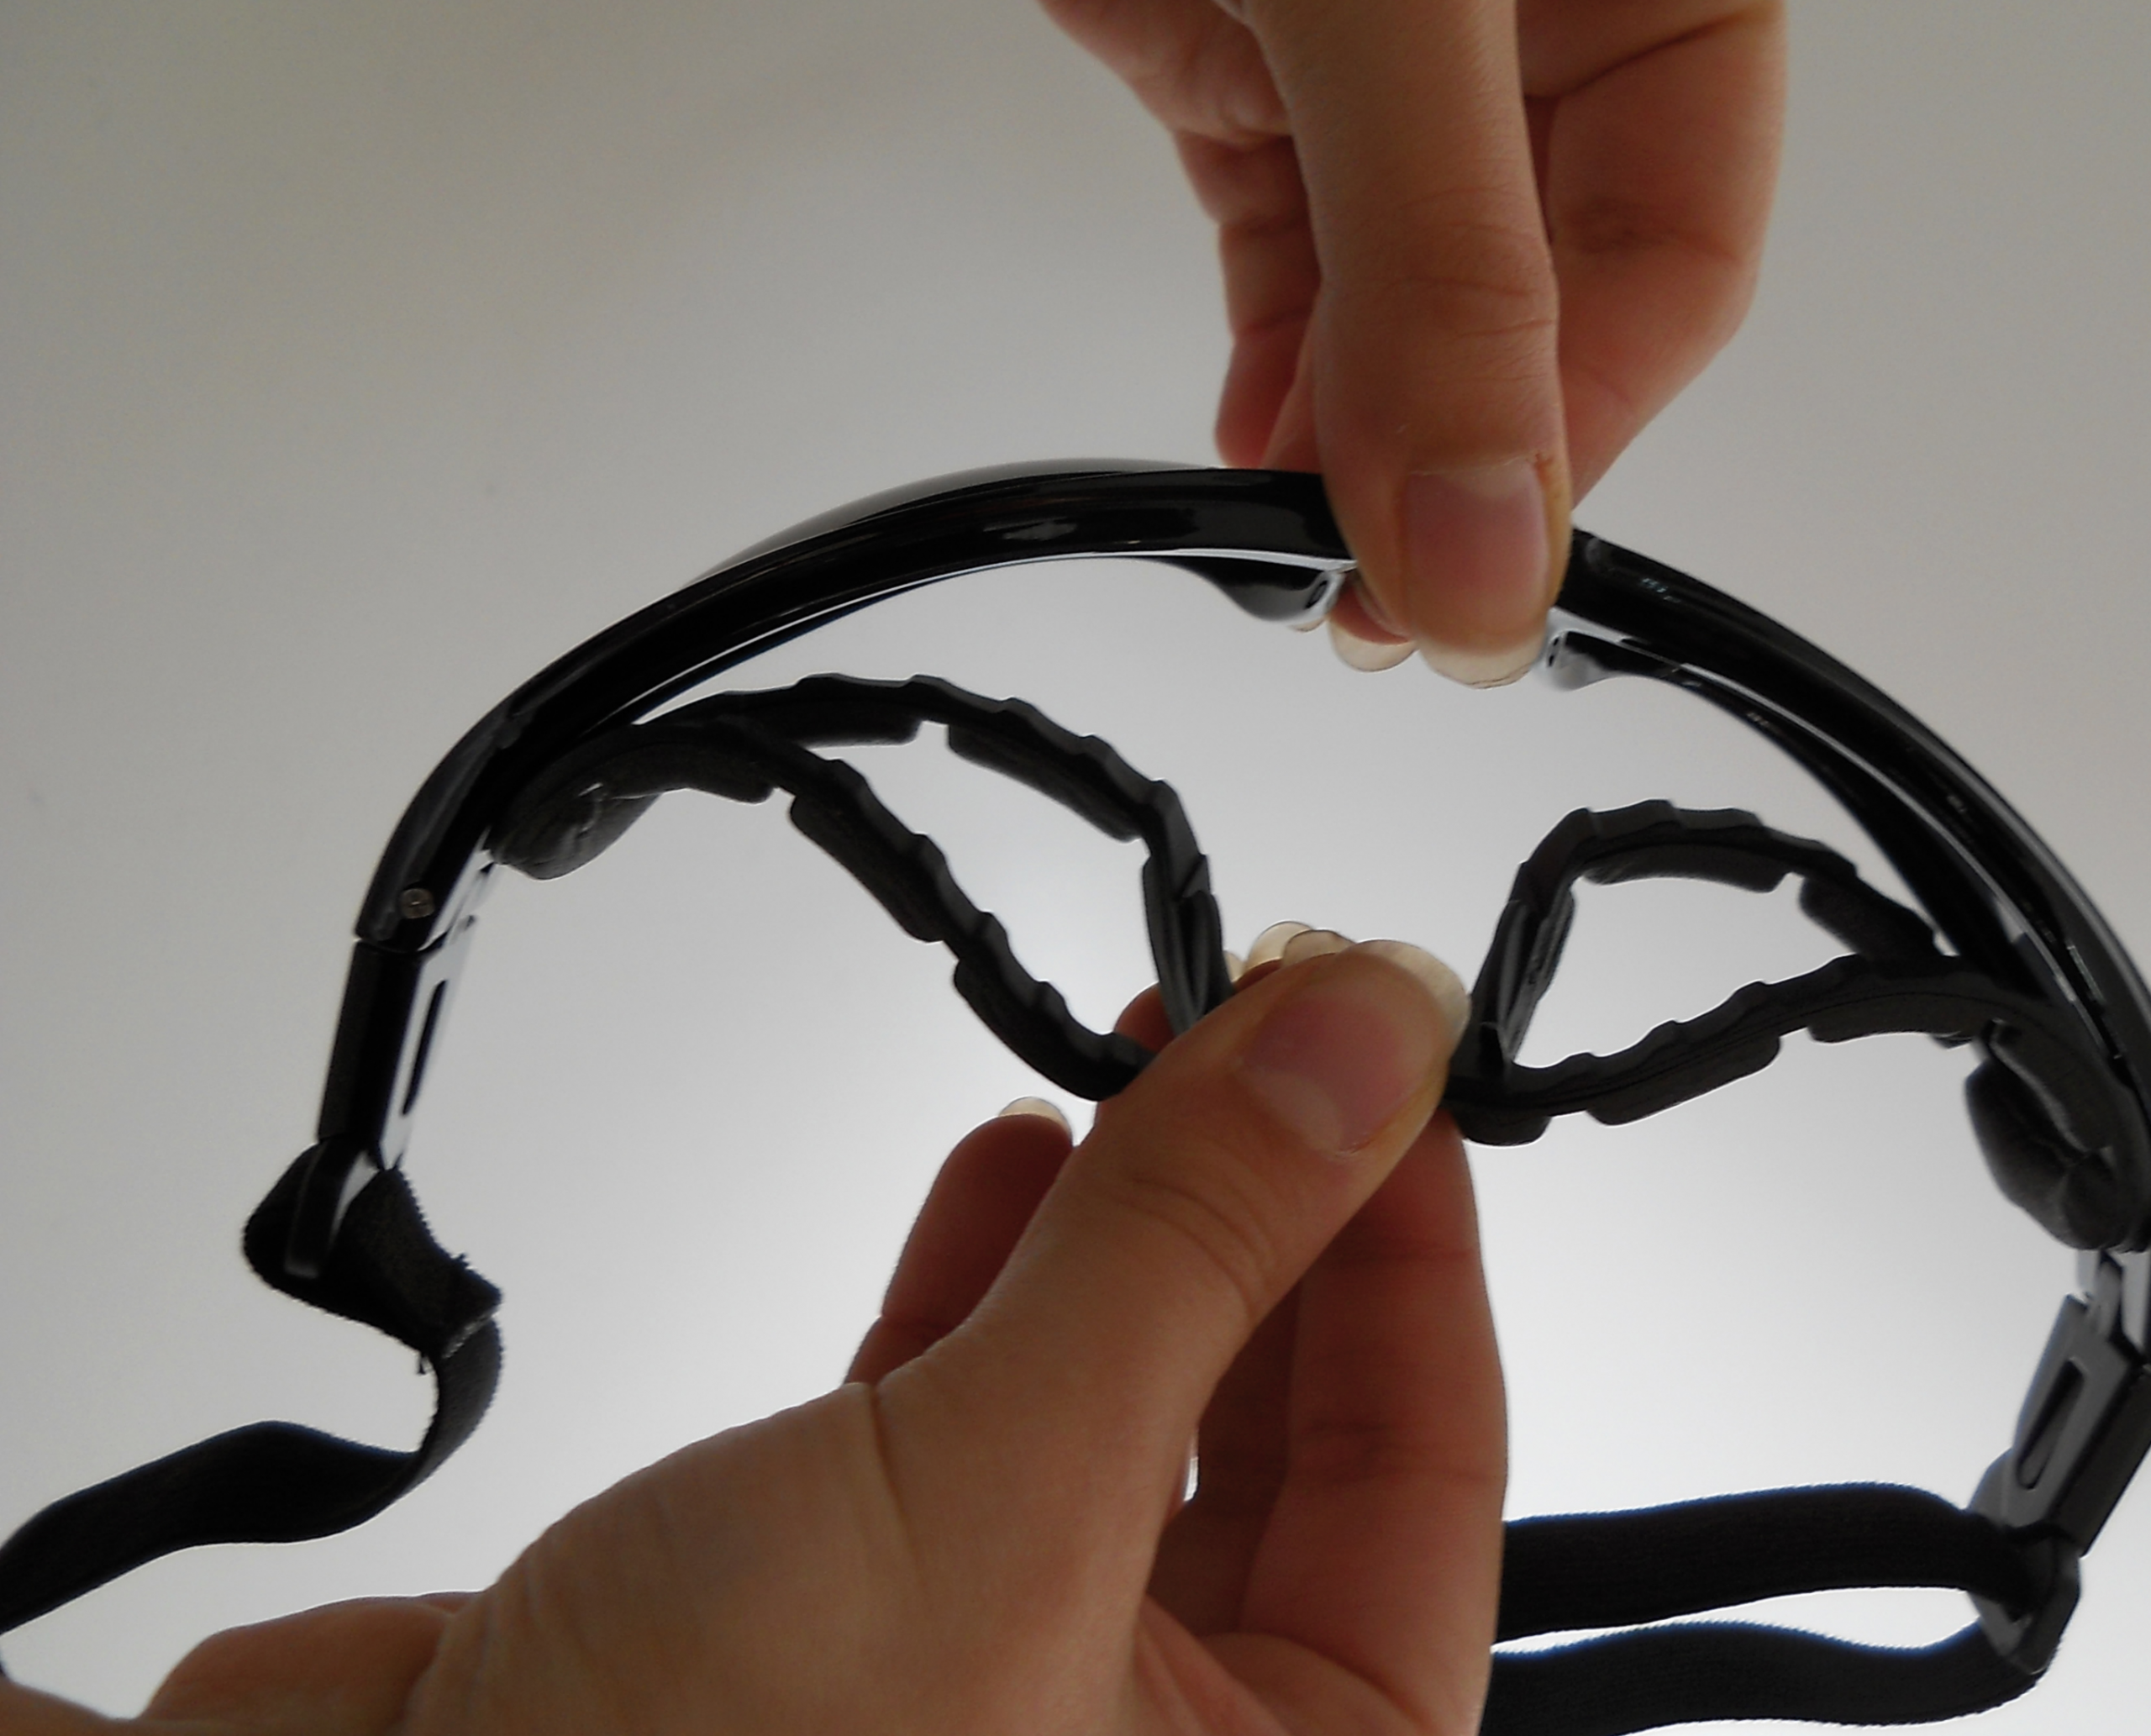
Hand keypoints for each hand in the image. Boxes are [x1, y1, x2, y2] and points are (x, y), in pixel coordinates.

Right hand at [1, 934, 1497, 1734]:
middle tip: (1260, 1024)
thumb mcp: (1003, 1491)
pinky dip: (990, 1278)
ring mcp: (984, 1675)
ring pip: (1118, 1405)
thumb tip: (1370, 1034)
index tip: (1383, 1052)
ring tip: (1143, 1056)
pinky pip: (966, 1418)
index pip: (1428, 1468)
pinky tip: (1006, 1156)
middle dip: (1269, 1212)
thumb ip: (1193, 1250)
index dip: (1413, 1235)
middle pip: (1280, 1429)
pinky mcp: (832, 1609)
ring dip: (1132, 1225)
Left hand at [1042, 0, 1785, 681]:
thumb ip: (1441, 261)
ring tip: (1302, 554)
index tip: (1482, 576)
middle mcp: (1537, 43)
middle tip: (1382, 605)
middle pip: (1545, 316)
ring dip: (1352, 454)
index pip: (1677, 264)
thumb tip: (1485, 534)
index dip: (1581, 439)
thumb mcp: (1392, 8)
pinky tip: (1258, 462)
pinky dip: (1277, 383)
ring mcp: (1392, 78)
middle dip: (1455, 473)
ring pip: (1406, 317)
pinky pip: (1297, 270)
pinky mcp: (1259, 84)